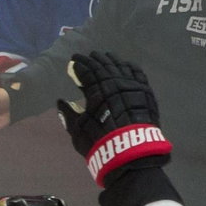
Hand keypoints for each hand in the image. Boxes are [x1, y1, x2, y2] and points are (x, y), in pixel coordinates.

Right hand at [56, 51, 170, 185]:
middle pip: (103, 66)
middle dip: (94, 59)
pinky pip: (137, 74)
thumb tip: (60, 102)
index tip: (74, 60)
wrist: (130, 150)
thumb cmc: (99, 139)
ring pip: (120, 67)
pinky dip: (130, 67)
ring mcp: (131, 86)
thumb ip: (68, 113)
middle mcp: (114, 84)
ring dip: (112, 60)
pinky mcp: (145, 92)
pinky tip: (126, 64)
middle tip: (88, 55)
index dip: (80, 64)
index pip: (86, 71)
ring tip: (105, 56)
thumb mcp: (77, 129)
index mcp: (96, 90)